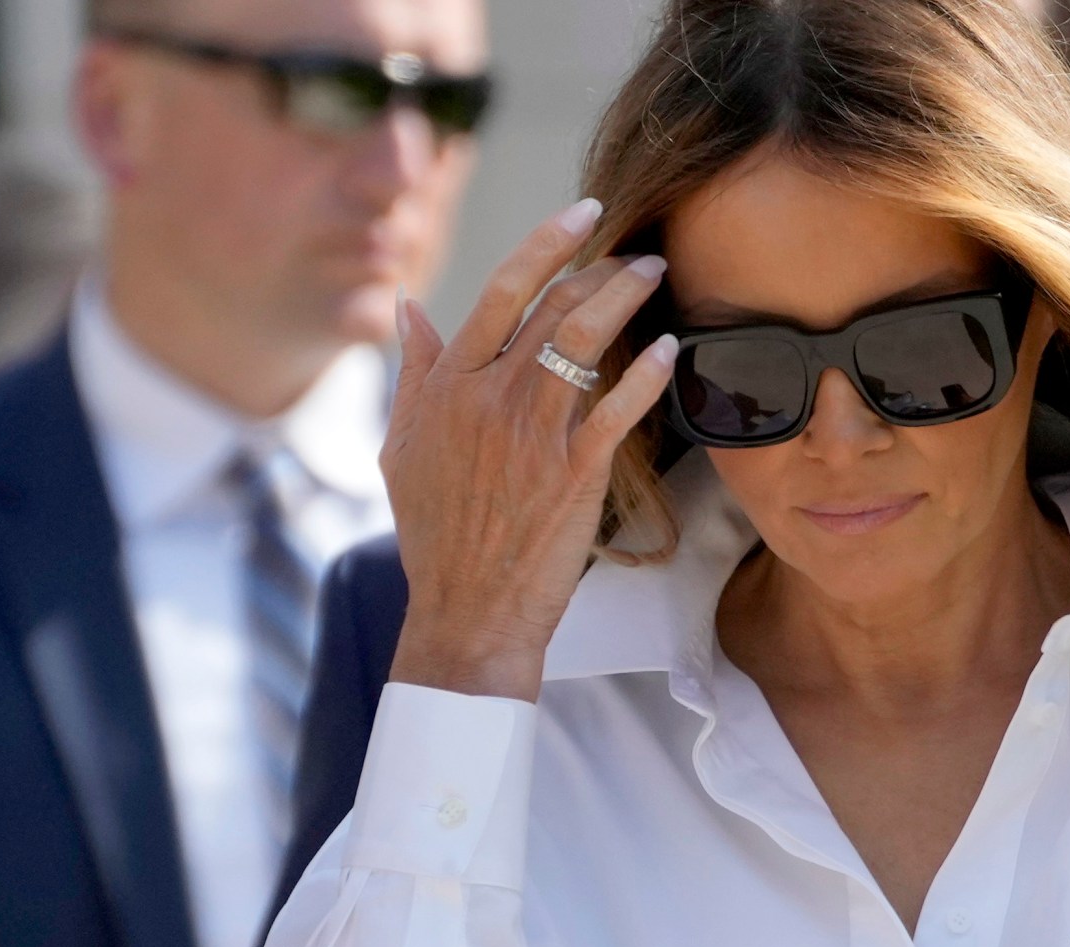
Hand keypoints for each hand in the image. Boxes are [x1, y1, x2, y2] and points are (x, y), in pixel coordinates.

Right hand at [384, 198, 677, 699]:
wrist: (467, 610)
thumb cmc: (436, 534)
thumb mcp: (401, 447)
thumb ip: (412, 373)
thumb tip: (407, 307)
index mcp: (448, 385)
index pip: (501, 289)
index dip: (548, 242)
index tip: (584, 212)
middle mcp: (489, 398)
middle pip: (554, 307)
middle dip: (603, 267)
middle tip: (638, 253)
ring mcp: (532, 435)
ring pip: (585, 342)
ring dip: (628, 299)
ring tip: (657, 276)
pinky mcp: (572, 474)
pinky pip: (616, 408)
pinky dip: (645, 372)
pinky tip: (668, 348)